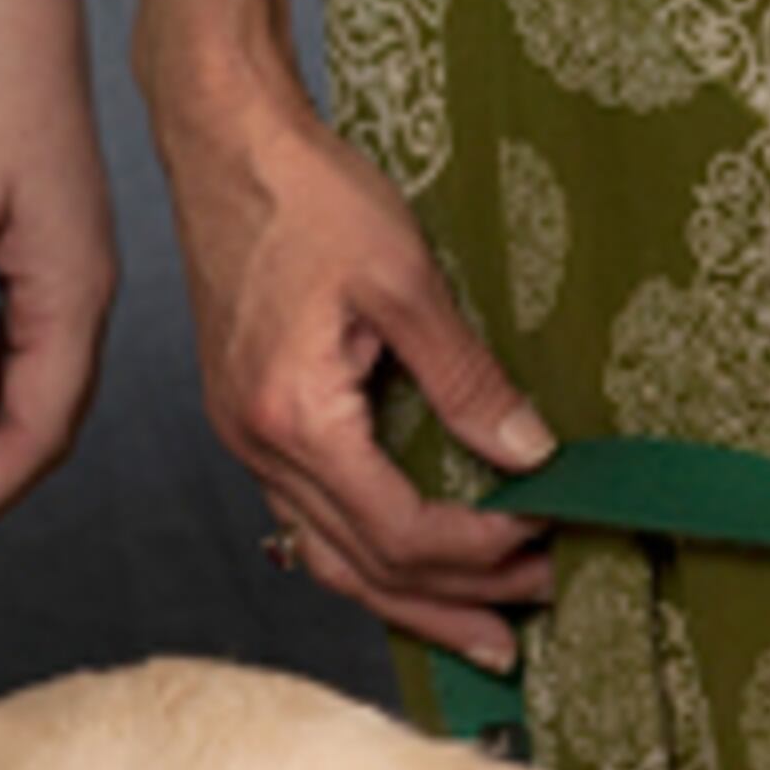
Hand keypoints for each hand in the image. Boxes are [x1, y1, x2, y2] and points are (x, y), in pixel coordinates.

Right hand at [150, 44, 554, 662]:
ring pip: (328, 556)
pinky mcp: (248, 416)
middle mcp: (258, 445)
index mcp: (293, 416)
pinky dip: (365, 553)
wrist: (226, 140)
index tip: (543, 538)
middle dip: (450, 604)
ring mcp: (245, 436)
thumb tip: (529, 452)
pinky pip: (308, 516)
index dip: (477, 552)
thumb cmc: (305, 193)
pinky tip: (404, 565)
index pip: (398, 529)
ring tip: (476, 629)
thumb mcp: (403, 277)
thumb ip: (465, 375)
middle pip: (362, 568)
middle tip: (524, 628)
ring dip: (408, 597)